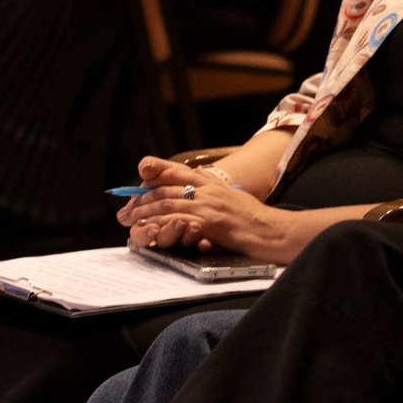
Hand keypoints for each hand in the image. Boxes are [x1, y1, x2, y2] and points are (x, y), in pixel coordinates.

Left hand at [119, 157, 302, 263]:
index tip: (139, 174)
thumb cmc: (257, 222)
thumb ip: (214, 195)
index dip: (157, 170)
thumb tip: (195, 190)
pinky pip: (178, 221)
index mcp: (214, 184)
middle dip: (142, 200)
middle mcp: (210, 190)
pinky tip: (149, 232)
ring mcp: (210, 205)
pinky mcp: (211, 222)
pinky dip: (160, 226)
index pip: (179, 171)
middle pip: (167, 189)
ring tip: (130, 222)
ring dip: (145, 213)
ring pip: (167, 204)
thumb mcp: (234, 201)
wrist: (276, 232)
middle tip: (125, 212)